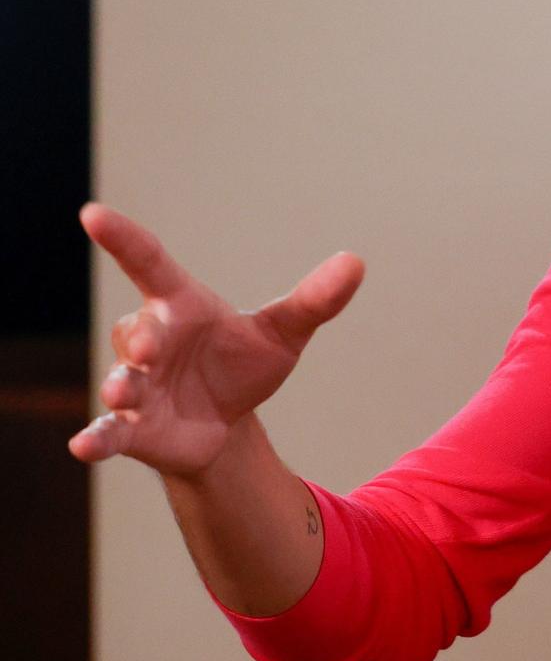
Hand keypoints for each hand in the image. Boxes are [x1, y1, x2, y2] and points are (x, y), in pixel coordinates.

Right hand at [70, 202, 364, 478]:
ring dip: (120, 386)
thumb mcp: (283, 333)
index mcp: (180, 306)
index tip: (92, 213)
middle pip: (136, 329)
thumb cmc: (242, 364)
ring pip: (120, 379)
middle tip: (146, 346)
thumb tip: (356, 262)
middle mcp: (149, 340)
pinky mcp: (131, 427)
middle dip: (140, 337)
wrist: (225, 423)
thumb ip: (313, 301)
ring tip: (123, 392)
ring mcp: (136, 384)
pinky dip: (96, 439)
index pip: (148, 263)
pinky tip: (83, 447)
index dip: (123, 238)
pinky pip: (106, 431)